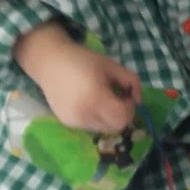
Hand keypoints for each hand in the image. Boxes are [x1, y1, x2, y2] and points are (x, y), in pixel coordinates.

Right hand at [17, 28, 139, 133]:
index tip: (125, 95)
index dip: (130, 108)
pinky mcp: (67, 123)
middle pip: (115, 128)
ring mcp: (74, 121)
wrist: (50, 62)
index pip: (123, 118)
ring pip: (103, 129)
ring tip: (101, 98)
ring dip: (108, 117)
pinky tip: (88, 101)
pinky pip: (90, 126)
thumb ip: (133, 81)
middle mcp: (83, 115)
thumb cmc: (84, 61)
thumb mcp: (113, 66)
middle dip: (121, 115)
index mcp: (95, 98)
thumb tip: (139, 101)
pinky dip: (96, 117)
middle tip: (116, 97)